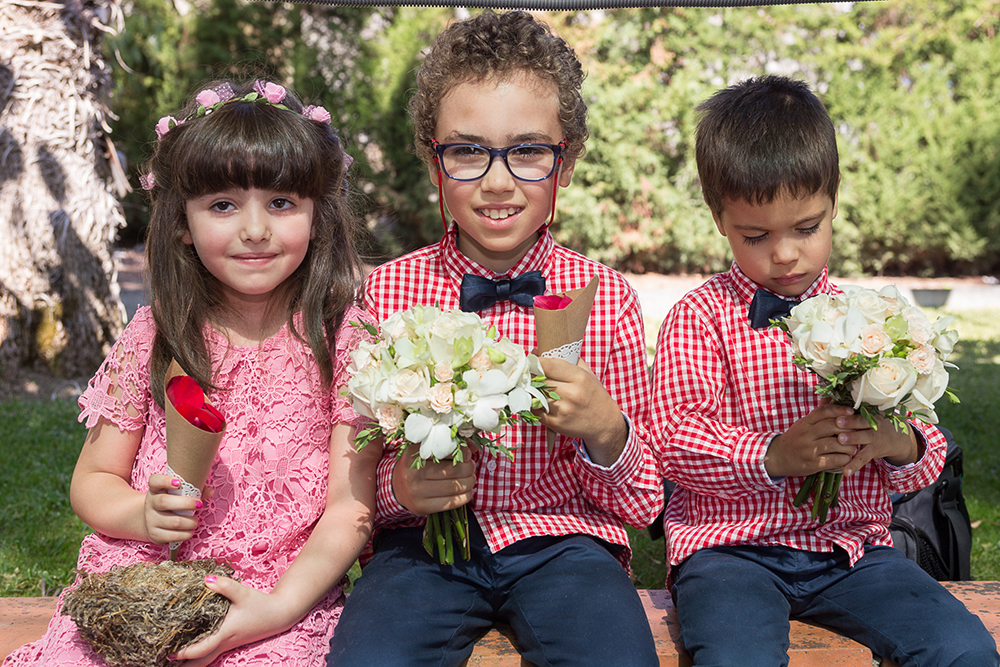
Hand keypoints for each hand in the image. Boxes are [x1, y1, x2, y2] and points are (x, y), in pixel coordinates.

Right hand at [143, 474, 202, 544]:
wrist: (152, 521)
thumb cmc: (172, 502)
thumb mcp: (178, 493)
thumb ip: (194, 490)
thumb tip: (210, 491)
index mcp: (155, 489)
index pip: (155, 481)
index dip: (165, 480)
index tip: (179, 482)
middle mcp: (150, 503)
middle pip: (164, 502)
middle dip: (186, 504)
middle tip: (199, 505)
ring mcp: (150, 519)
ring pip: (173, 522)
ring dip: (189, 522)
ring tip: (196, 521)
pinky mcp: (154, 534)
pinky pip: (172, 536)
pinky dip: (185, 534)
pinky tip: (190, 531)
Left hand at [169, 575, 296, 665]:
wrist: (279, 614)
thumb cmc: (260, 605)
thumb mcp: (244, 593)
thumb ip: (225, 586)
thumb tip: (205, 579)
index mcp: (225, 633)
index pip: (201, 649)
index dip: (184, 652)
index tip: (169, 652)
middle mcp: (224, 642)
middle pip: (200, 662)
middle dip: (184, 666)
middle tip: (165, 662)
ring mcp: (227, 644)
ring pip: (205, 660)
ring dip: (190, 663)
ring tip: (172, 661)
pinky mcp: (229, 640)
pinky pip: (210, 653)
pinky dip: (198, 655)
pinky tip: (190, 649)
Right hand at [392, 446, 475, 515]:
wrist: (397, 488)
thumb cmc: (418, 467)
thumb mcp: (426, 451)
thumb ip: (449, 445)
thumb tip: (473, 447)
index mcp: (414, 454)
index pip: (447, 451)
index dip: (462, 453)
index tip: (467, 454)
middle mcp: (413, 473)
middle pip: (454, 470)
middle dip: (469, 468)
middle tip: (470, 467)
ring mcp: (417, 492)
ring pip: (455, 487)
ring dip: (469, 482)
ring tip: (470, 479)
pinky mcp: (422, 507)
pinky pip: (452, 502)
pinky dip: (465, 497)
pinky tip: (466, 492)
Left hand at [538, 357, 626, 465]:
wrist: (605, 424)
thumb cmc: (594, 396)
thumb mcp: (588, 374)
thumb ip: (567, 360)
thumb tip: (540, 351)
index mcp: (579, 377)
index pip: (548, 365)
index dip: (536, 361)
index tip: (531, 360)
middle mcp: (570, 393)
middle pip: (539, 380)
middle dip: (532, 376)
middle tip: (530, 374)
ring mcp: (562, 409)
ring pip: (534, 395)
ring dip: (531, 390)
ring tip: (532, 387)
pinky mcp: (555, 423)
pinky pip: (535, 410)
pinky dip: (533, 405)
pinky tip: (537, 401)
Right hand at [764, 404, 856, 477]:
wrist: (779, 457)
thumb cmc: (796, 439)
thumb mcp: (803, 424)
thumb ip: (818, 414)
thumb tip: (830, 397)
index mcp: (805, 423)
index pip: (823, 411)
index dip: (839, 410)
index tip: (851, 411)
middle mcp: (806, 435)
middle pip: (831, 426)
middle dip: (848, 429)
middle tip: (855, 433)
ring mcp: (809, 449)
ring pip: (835, 444)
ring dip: (849, 446)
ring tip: (851, 448)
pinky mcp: (813, 464)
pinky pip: (834, 460)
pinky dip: (844, 459)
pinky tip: (845, 458)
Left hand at [837, 413, 918, 477]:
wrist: (896, 437)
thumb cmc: (871, 422)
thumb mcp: (864, 412)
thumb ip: (845, 406)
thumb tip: (825, 396)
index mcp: (869, 412)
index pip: (859, 409)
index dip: (849, 411)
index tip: (838, 411)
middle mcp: (873, 423)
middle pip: (862, 422)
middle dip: (850, 422)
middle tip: (837, 423)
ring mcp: (874, 438)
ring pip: (864, 438)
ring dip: (853, 439)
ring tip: (841, 440)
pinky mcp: (873, 451)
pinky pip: (863, 458)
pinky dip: (855, 465)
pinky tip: (846, 472)